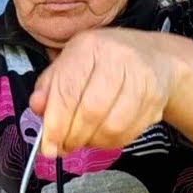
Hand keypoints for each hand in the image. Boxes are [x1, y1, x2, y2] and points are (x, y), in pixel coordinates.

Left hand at [29, 28, 175, 156]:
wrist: (154, 58)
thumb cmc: (104, 62)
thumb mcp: (70, 64)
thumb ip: (50, 86)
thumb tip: (37, 107)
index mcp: (88, 46)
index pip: (67, 92)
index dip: (55, 125)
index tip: (47, 146)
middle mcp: (117, 58)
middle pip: (90, 111)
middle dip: (72, 137)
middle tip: (63, 146)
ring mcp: (140, 77)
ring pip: (111, 126)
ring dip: (92, 142)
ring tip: (83, 140)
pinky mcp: (155, 98)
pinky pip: (127, 133)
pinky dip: (109, 143)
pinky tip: (101, 136)